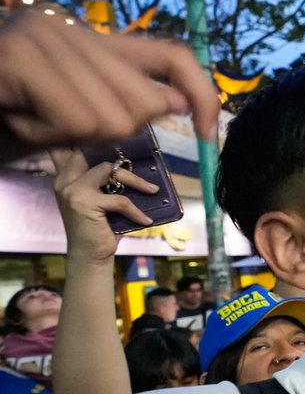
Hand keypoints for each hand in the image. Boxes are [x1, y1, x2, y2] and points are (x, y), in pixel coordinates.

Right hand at [0, 13, 217, 161]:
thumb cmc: (0, 120)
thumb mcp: (67, 121)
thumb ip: (120, 107)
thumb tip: (176, 102)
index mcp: (93, 43)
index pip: (174, 57)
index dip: (203, 94)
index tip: (213, 136)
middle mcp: (72, 27)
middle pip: (145, 103)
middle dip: (106, 132)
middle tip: (51, 122)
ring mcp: (43, 34)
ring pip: (108, 119)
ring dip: (64, 137)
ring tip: (25, 118)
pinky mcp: (18, 55)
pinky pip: (72, 120)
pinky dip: (43, 137)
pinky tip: (14, 117)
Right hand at [50, 147, 156, 264]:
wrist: (90, 255)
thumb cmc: (99, 226)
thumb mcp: (98, 198)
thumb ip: (103, 180)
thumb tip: (129, 160)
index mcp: (64, 176)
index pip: (71, 149)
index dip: (90, 140)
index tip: (115, 139)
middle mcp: (64, 180)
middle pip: (97, 155)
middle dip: (122, 161)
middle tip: (140, 169)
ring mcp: (72, 190)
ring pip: (109, 170)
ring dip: (135, 181)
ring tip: (152, 191)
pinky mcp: (84, 203)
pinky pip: (119, 199)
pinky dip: (135, 210)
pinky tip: (145, 220)